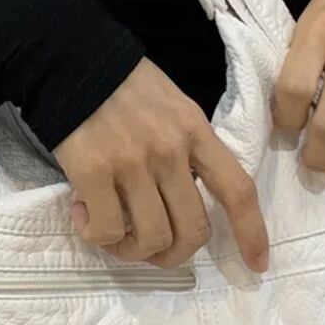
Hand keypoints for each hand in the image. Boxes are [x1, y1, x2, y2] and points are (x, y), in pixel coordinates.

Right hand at [54, 58, 269, 271]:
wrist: (68, 59)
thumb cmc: (119, 84)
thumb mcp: (171, 105)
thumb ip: (183, 148)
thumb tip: (177, 199)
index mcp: (195, 132)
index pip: (237, 190)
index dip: (252, 233)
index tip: (257, 264)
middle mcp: (170, 151)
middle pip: (193, 229)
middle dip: (172, 255)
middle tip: (146, 249)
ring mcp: (132, 163)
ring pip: (151, 238)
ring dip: (131, 251)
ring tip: (110, 234)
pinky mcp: (93, 172)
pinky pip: (106, 229)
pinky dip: (95, 234)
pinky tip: (82, 214)